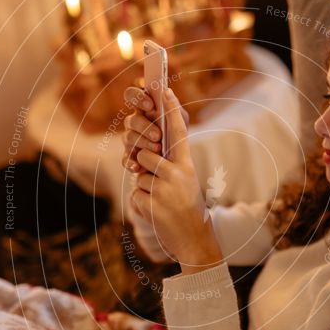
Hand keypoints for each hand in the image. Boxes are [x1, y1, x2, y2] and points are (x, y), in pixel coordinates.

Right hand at [122, 86, 189, 173]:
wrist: (179, 162)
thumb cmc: (177, 136)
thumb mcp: (180, 121)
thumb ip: (174, 108)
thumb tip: (167, 92)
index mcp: (144, 109)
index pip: (132, 95)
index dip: (137, 97)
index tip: (150, 105)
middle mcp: (134, 123)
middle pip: (130, 120)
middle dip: (144, 127)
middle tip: (158, 135)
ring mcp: (131, 140)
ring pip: (128, 137)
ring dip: (143, 143)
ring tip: (158, 150)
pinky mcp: (130, 157)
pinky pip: (125, 159)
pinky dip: (130, 163)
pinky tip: (138, 167)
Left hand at [130, 88, 222, 273]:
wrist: (195, 240)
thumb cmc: (188, 208)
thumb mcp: (185, 182)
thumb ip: (168, 165)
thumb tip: (142, 155)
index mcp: (187, 165)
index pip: (178, 131)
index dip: (170, 109)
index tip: (164, 89)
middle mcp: (177, 173)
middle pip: (145, 153)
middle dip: (144, 166)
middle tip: (159, 183)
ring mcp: (163, 188)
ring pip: (138, 176)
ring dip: (145, 189)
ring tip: (162, 202)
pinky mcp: (151, 203)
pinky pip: (135, 195)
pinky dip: (142, 205)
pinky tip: (158, 214)